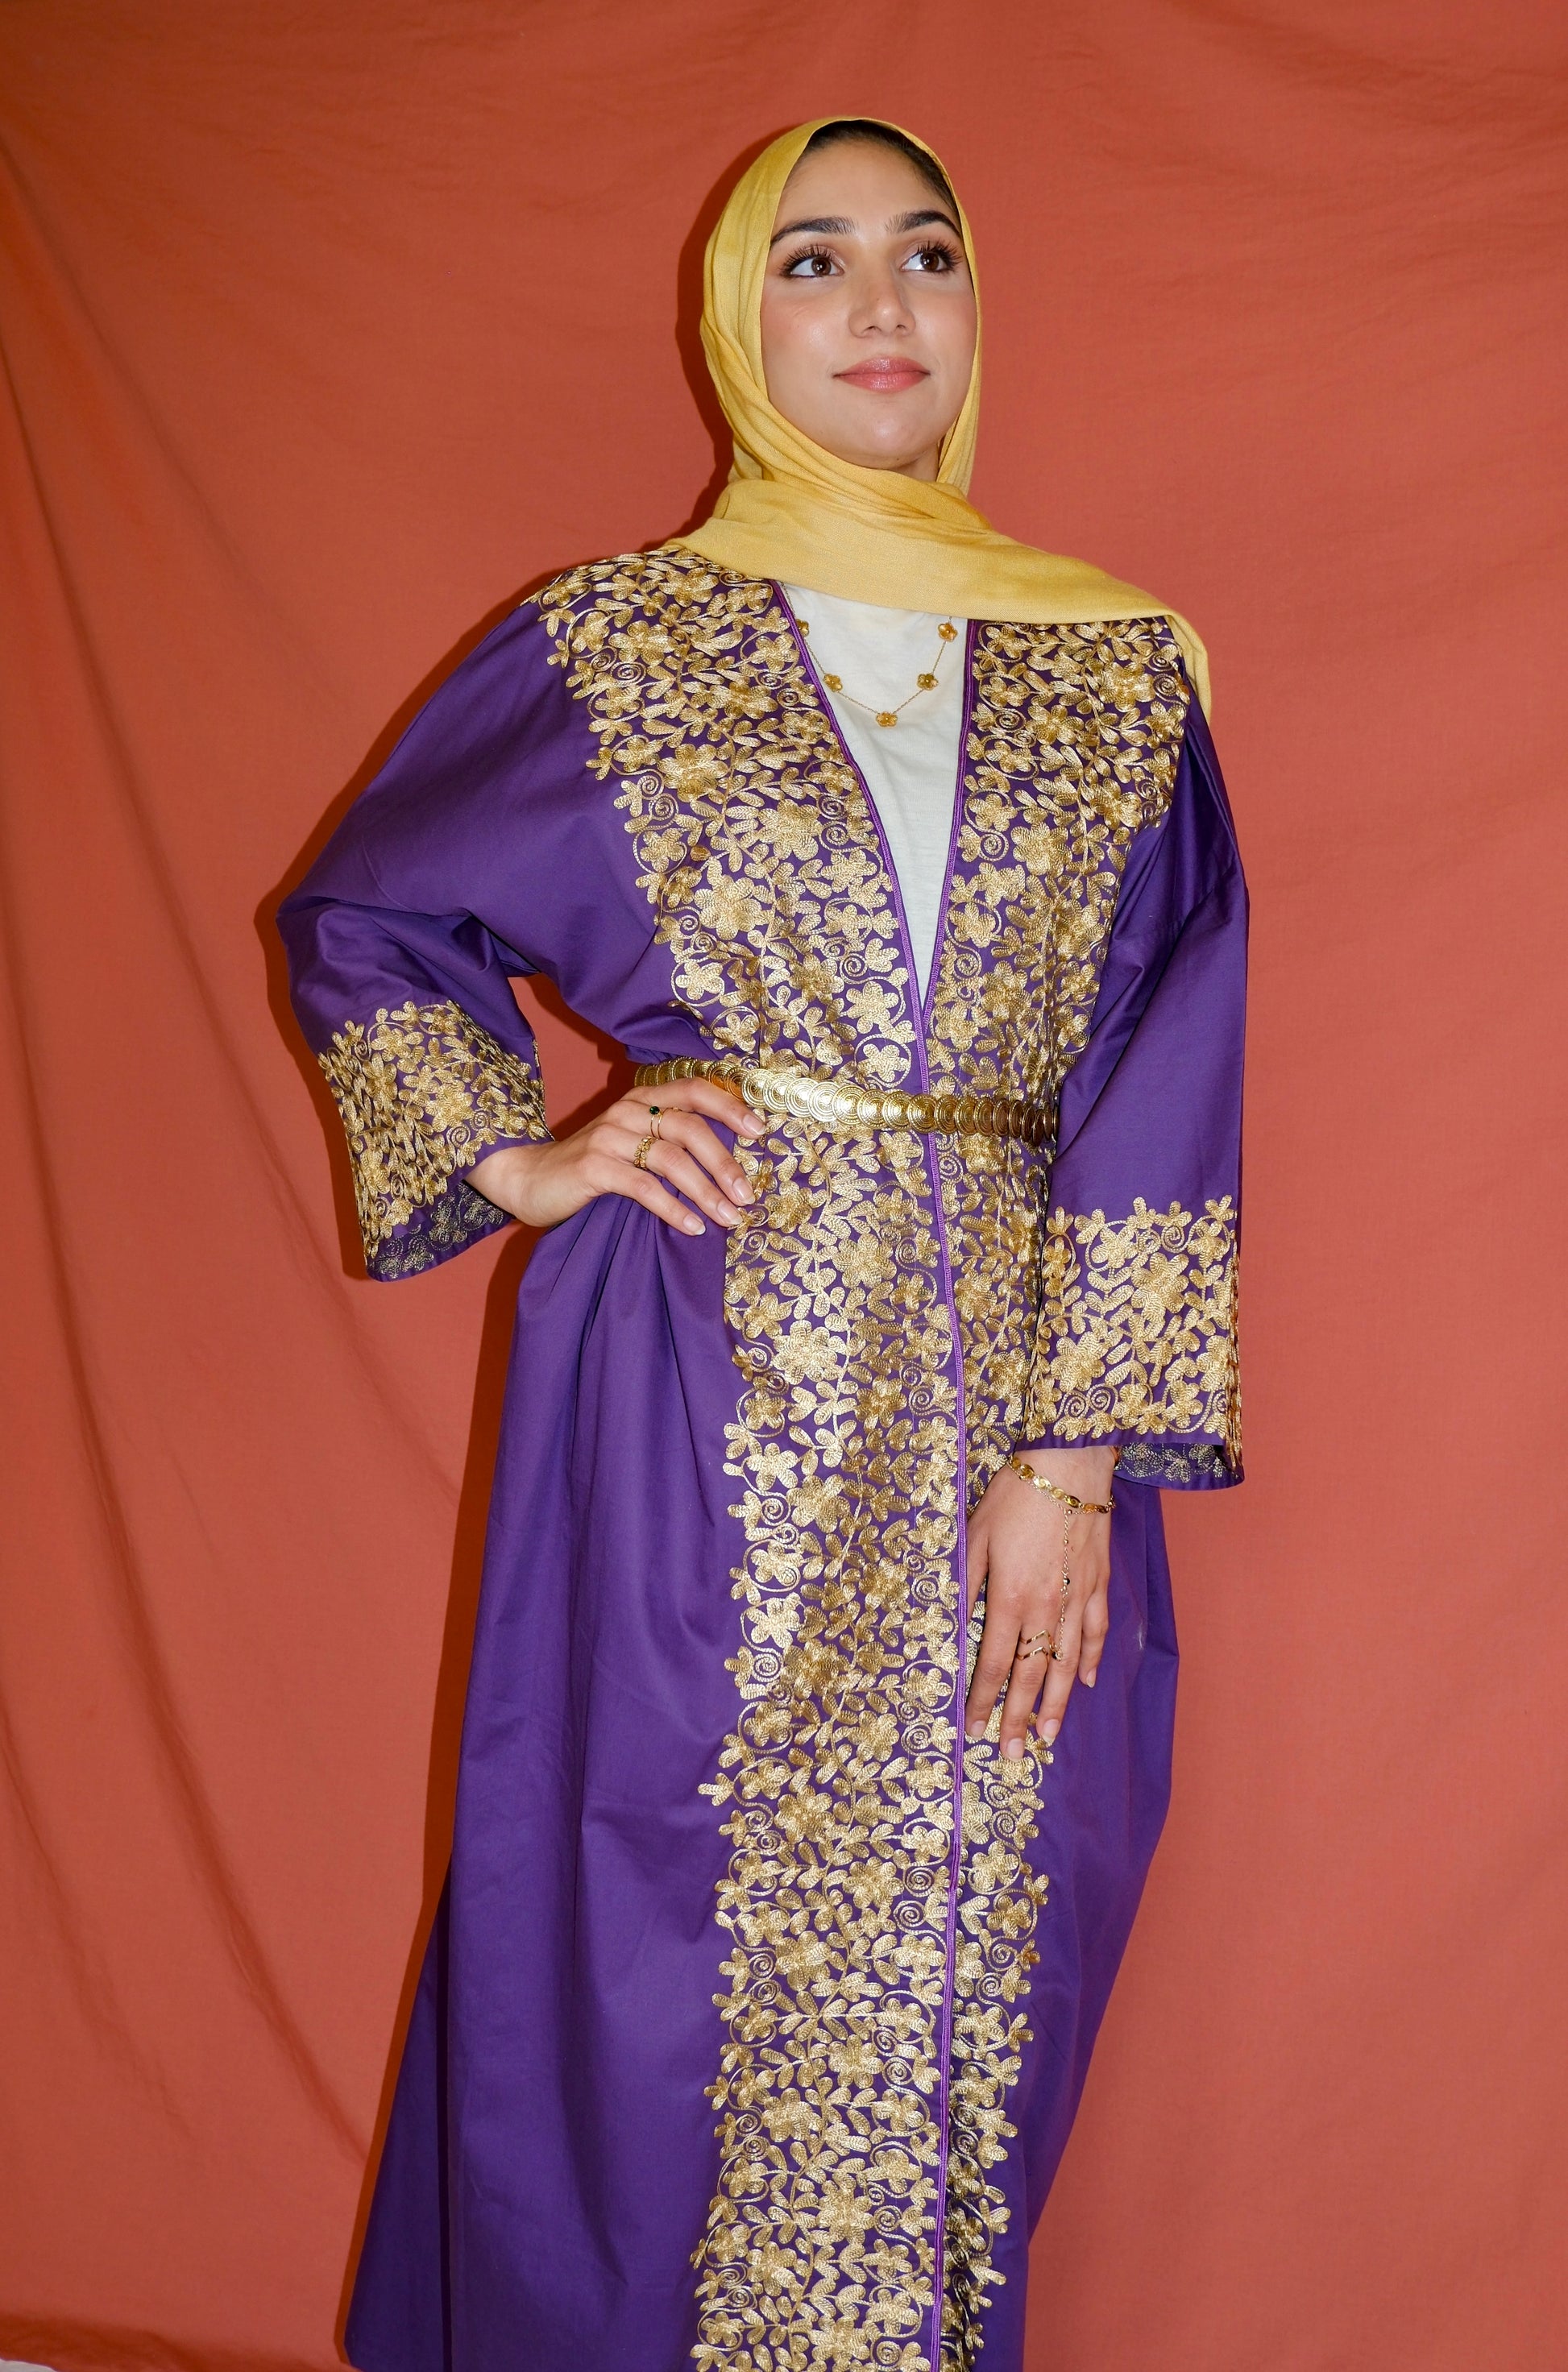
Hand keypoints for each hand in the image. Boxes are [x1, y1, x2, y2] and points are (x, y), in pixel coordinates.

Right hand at [465, 1079, 763, 1234]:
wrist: (527, 1179)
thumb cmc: (590, 1168)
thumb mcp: (631, 1145)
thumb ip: (668, 1145)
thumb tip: (728, 1172)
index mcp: (643, 1100)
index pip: (695, 1089)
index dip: (730, 1106)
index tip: (759, 1132)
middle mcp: (628, 1111)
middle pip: (690, 1127)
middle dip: (724, 1162)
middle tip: (746, 1195)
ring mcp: (608, 1136)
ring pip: (671, 1158)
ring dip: (705, 1191)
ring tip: (727, 1217)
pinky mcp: (593, 1167)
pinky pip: (643, 1186)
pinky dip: (672, 1208)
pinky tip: (691, 1226)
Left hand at [963, 1445, 1115, 1760]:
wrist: (1068, 1465)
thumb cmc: (1013, 1497)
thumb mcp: (974, 1537)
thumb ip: (967, 1585)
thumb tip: (956, 1627)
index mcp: (1009, 1598)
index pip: (992, 1663)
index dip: (983, 1701)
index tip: (974, 1730)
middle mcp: (1046, 1608)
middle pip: (1032, 1676)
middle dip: (1018, 1719)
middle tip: (1011, 1756)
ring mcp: (1076, 1599)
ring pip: (1067, 1665)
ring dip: (1057, 1705)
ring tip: (1047, 1739)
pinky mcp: (1097, 1584)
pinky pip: (1095, 1633)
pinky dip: (1091, 1661)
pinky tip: (1087, 1683)